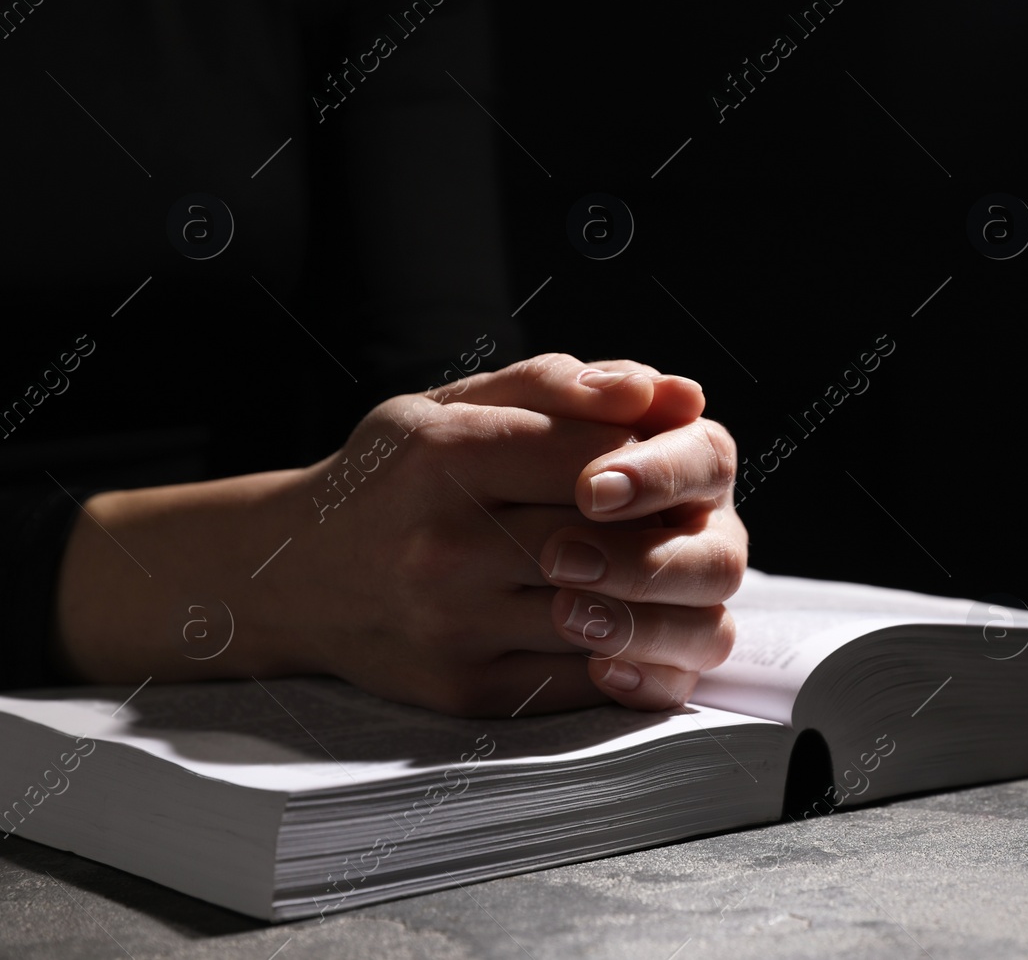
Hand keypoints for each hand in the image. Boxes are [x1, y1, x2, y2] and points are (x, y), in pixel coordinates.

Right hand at [296, 353, 745, 714]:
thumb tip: (662, 393)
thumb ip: (559, 387)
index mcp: (445, 457)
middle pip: (612, 541)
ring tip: (667, 567)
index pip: (597, 458)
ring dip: (661, 595)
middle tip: (684, 518)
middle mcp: (445, 546)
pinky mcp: (468, 689)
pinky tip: (635, 621)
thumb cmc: (393, 477)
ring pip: (611, 616)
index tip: (661, 460)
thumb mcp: (450, 405)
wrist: (295, 578)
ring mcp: (455, 627)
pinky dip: (632, 652)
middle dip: (668, 528)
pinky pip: (587, 677)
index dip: (652, 460)